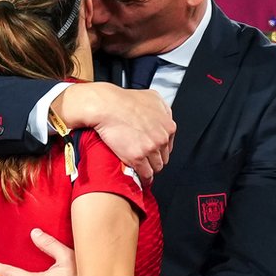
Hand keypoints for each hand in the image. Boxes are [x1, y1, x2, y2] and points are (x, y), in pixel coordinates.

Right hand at [58, 82, 174, 181]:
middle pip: (164, 157)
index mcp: (168, 125)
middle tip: (145, 159)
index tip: (154, 151)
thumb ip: (163, 109)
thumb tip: (164, 116)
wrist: (106, 106)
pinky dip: (144, 178)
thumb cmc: (124, 100)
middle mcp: (161, 137)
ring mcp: (150, 148)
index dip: (159, 149)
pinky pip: (146, 174)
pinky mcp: (137, 157)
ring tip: (142, 170)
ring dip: (150, 169)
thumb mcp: (152, 97)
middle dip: (155, 159)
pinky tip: (141, 178)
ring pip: (156, 167)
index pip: (169, 145)